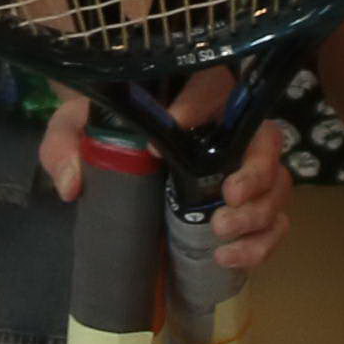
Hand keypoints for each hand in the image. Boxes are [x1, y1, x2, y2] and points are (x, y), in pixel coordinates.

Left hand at [33, 77, 295, 271]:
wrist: (117, 168)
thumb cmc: (102, 134)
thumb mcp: (74, 130)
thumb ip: (65, 145)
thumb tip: (72, 183)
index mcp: (192, 95)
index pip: (211, 87)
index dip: (197, 107)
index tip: (163, 138)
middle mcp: (229, 130)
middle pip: (266, 140)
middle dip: (255, 171)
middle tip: (227, 196)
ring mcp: (244, 172)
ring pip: (279, 186)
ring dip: (259, 213)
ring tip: (221, 232)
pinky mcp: (249, 210)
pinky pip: (275, 225)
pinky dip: (261, 245)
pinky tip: (227, 257)